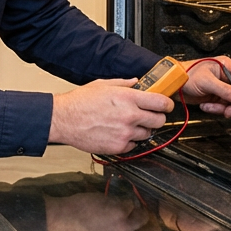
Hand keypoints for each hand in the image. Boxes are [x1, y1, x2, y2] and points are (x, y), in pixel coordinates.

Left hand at [45, 192, 162, 230]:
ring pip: (142, 213)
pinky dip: (121, 202)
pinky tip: (109, 204)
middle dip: (150, 225)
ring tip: (120, 210)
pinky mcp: (118, 207)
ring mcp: (124, 223)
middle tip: (143, 219)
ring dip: (133, 210)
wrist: (64, 221)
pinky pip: (128, 202)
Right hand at [49, 78, 173, 154]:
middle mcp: (129, 116)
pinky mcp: (118, 147)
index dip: (167, 104)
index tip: (166, 105)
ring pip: (148, 134)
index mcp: (127, 98)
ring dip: (142, 129)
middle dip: (157, 117)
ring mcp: (125, 133)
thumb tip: (136, 82)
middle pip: (159, 120)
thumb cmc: (79, 102)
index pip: (161, 102)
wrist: (64, 120)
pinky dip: (130, 140)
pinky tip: (120, 132)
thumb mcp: (103, 84)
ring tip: (129, 124)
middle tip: (150, 115)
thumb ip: (124, 83)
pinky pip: (134, 145)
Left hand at [181, 56, 230, 117]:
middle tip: (227, 111)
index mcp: (226, 67)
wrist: (174, 83)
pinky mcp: (215, 96)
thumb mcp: (207, 82)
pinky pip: (222, 106)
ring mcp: (221, 87)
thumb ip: (225, 91)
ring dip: (221, 108)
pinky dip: (214, 108)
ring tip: (209, 106)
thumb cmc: (188, 75)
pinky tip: (205, 105)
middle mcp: (226, 77)